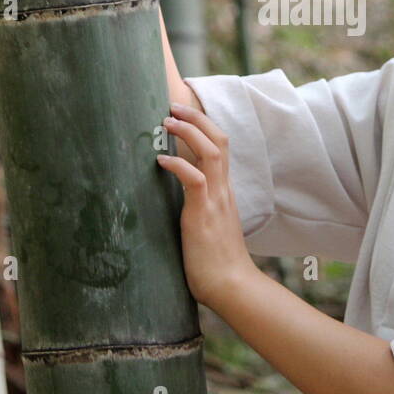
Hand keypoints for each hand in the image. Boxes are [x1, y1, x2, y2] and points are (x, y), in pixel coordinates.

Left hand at [156, 102, 255, 309]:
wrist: (232, 286)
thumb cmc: (216, 263)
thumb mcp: (209, 226)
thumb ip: (201, 209)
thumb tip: (181, 201)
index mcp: (225, 192)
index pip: (221, 148)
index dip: (205, 127)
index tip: (184, 115)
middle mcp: (224, 190)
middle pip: (219, 140)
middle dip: (197, 119)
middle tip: (173, 107)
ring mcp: (216, 200)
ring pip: (211, 152)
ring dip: (189, 132)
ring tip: (167, 121)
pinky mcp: (203, 214)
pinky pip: (195, 180)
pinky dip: (178, 165)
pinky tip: (161, 161)